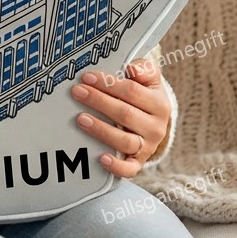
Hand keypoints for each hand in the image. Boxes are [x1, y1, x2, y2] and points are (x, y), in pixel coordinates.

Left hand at [69, 56, 169, 177]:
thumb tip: (133, 69)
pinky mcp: (138, 162)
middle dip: (98, 101)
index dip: (108, 84)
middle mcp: (156, 127)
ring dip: (101, 129)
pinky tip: (101, 157)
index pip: (132, 91)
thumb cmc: (145, 94)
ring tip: (80, 118)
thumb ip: (145, 69)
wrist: (155, 121)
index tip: (87, 77)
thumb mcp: (150, 78)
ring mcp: (147, 146)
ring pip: (124, 141)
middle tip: (77, 92)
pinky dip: (117, 166)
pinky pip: (130, 169)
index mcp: (159, 104)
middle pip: (125, 114)